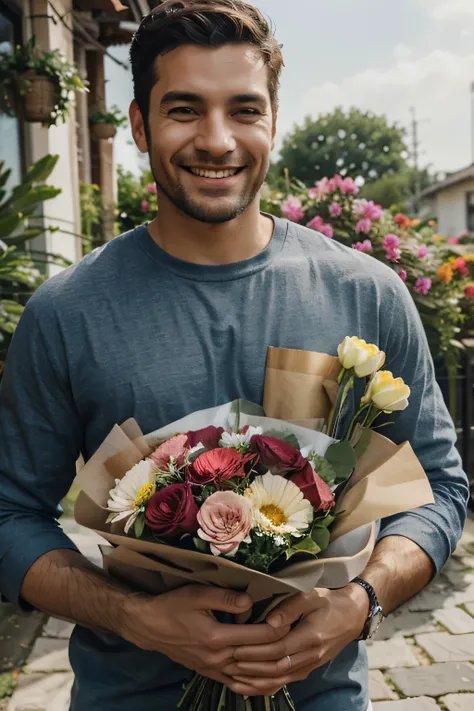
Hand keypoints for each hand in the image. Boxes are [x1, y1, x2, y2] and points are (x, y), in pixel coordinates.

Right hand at [120, 585, 289, 690]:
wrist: (148, 626)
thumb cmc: (172, 606)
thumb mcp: (197, 595)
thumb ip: (225, 599)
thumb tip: (250, 601)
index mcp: (216, 638)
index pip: (256, 636)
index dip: (276, 627)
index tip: (290, 617)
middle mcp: (217, 658)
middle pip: (256, 657)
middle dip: (279, 646)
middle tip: (297, 634)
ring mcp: (213, 669)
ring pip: (248, 674)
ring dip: (269, 668)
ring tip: (288, 658)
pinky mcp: (208, 672)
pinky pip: (235, 682)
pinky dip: (251, 682)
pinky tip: (264, 679)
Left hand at [223, 585, 368, 695]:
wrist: (352, 616)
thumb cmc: (329, 601)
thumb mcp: (311, 596)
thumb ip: (290, 607)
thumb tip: (269, 621)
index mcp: (311, 637)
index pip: (278, 650)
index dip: (256, 651)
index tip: (236, 647)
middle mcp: (311, 656)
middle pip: (276, 668)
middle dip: (251, 667)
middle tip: (228, 661)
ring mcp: (310, 665)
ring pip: (280, 680)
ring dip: (255, 681)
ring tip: (233, 676)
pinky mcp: (307, 668)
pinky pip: (284, 682)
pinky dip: (266, 687)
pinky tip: (249, 687)